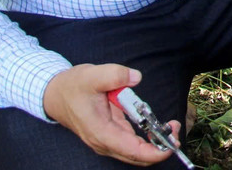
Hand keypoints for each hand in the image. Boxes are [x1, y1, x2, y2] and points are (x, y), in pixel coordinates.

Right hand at [43, 64, 182, 165]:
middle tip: (176, 127)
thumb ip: (114, 75)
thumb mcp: (92, 75)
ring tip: (171, 125)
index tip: (171, 143)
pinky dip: (146, 136)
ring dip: (155, 142)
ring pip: (135, 151)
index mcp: (100, 132)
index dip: (154, 152)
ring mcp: (107, 140)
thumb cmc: (72, 87)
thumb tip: (135, 77)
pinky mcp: (110, 135)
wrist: (55, 94)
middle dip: (160, 147)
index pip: (132, 151)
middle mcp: (104, 142)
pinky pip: (132, 142)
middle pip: (137, 156)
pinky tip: (158, 125)